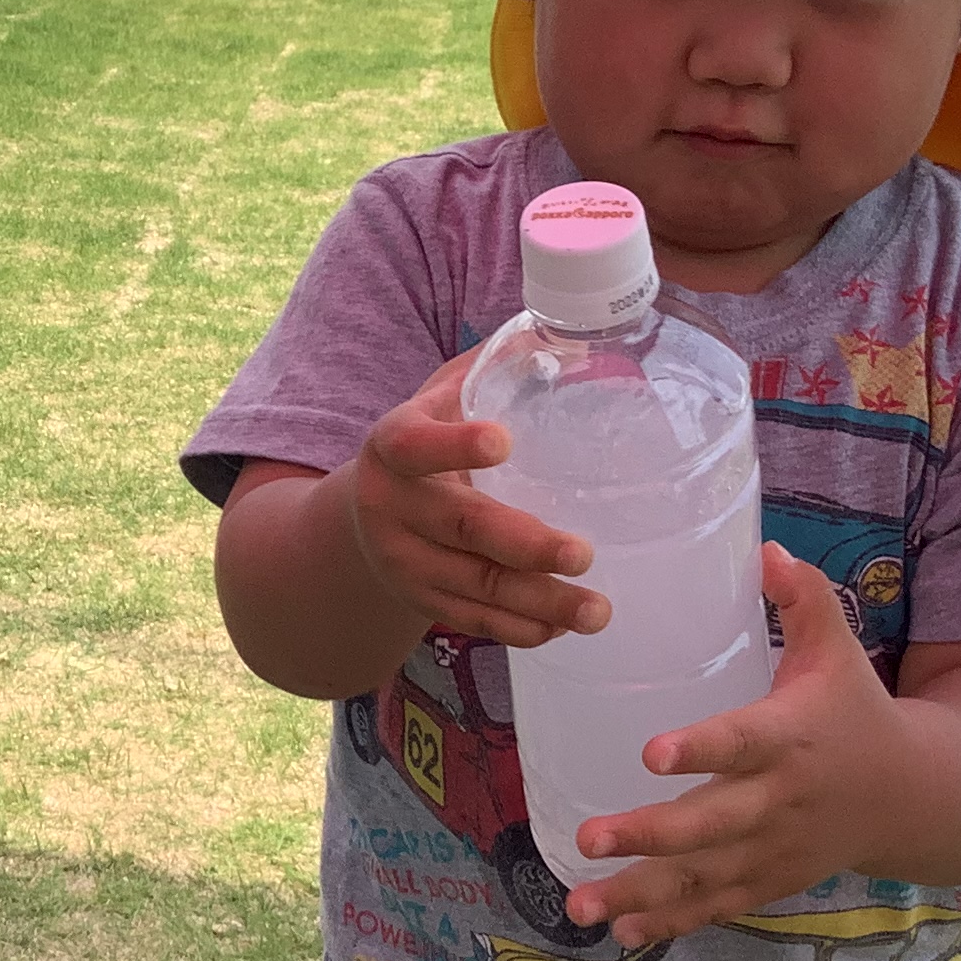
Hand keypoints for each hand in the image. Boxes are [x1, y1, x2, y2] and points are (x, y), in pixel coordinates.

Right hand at [348, 350, 606, 648]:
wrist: (361, 517)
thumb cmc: (423, 443)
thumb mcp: (438, 399)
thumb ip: (489, 371)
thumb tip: (567, 331)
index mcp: (393, 446)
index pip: (418, 446)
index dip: (456, 446)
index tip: (504, 442)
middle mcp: (392, 508)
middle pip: (461, 529)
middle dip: (524, 545)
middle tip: (583, 553)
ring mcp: (405, 562)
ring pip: (476, 587)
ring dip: (540, 601)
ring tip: (599, 610)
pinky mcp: (422, 602)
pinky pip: (475, 621)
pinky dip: (523, 628)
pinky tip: (565, 626)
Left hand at [563, 544, 903, 948]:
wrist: (915, 796)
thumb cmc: (857, 711)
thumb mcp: (838, 651)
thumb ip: (804, 600)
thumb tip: (767, 547)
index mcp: (790, 738)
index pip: (741, 743)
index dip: (700, 749)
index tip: (650, 752)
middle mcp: (780, 801)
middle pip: (711, 823)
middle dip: (650, 835)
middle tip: (590, 837)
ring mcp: (774, 849)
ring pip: (704, 877)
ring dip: (642, 894)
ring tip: (580, 905)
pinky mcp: (770, 880)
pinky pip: (717, 905)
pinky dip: (672, 922)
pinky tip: (619, 932)